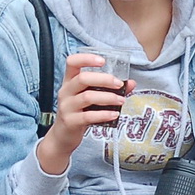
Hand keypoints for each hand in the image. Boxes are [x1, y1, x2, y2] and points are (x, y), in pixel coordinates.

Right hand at [36, 52, 126, 174]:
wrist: (63, 136)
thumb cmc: (79, 113)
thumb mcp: (91, 99)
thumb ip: (108, 89)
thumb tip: (131, 83)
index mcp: (69, 81)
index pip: (72, 62)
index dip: (86, 58)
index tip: (102, 61)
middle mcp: (66, 91)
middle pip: (82, 78)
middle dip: (104, 79)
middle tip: (119, 84)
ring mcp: (66, 107)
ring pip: (87, 97)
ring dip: (108, 98)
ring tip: (121, 101)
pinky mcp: (70, 121)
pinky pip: (88, 116)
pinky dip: (103, 114)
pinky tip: (114, 114)